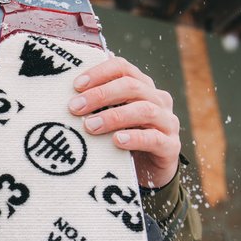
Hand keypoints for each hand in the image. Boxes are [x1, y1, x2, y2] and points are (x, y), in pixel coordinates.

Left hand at [68, 56, 179, 187]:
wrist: (150, 172)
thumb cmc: (123, 140)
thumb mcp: (109, 119)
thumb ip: (97, 104)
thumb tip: (70, 90)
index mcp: (142, 87)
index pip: (123, 68)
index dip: (99, 73)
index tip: (76, 86)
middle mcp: (158, 100)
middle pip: (132, 86)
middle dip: (100, 95)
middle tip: (75, 107)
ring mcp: (167, 122)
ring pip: (144, 110)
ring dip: (114, 116)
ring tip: (90, 126)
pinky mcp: (170, 146)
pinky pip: (154, 138)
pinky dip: (134, 137)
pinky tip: (116, 140)